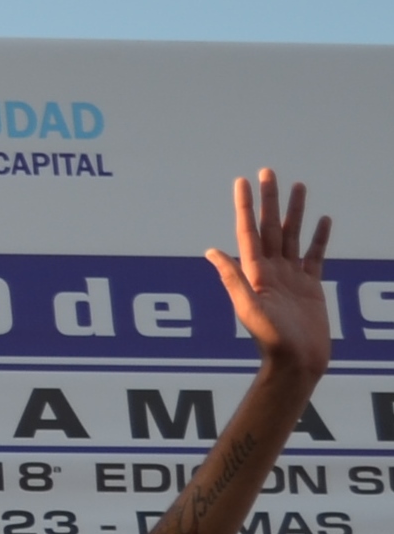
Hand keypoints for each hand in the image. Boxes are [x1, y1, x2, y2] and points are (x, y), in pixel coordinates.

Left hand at [207, 169, 331, 381]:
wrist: (296, 362)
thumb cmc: (271, 339)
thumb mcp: (248, 307)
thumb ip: (232, 279)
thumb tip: (211, 251)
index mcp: (255, 272)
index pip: (248, 231)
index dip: (245, 206)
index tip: (243, 181)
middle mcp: (272, 270)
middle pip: (272, 226)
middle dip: (269, 199)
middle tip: (268, 171)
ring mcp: (292, 277)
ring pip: (294, 235)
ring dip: (295, 211)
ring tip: (299, 186)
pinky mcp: (311, 286)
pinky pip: (315, 256)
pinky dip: (319, 238)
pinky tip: (322, 220)